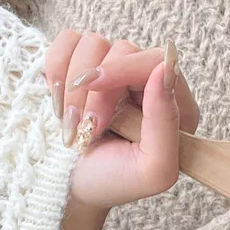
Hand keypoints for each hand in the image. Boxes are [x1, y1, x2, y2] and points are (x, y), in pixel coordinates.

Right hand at [44, 30, 200, 211]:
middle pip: (122, 50)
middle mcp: (146, 82)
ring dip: (72, 86)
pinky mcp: (82, 64)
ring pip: (92, 43)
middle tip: (86, 128)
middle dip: (95, 92)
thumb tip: (165, 68)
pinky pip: (67, 41)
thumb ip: (166, 123)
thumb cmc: (114, 182)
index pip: (156, 61)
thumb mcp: (153, 170)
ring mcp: (113, 71)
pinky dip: (55, 69)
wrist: (71, 188)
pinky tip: (58, 103)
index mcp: (175, 106)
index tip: (94, 93)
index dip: (122, 70)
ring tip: (72, 124)